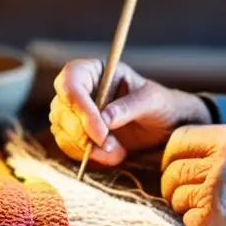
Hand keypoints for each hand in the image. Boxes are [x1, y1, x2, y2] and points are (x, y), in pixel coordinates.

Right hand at [49, 58, 211, 166]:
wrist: (164, 125)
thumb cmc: (159, 104)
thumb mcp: (151, 101)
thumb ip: (129, 107)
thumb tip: (104, 118)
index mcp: (95, 70)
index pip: (71, 80)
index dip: (80, 106)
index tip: (100, 131)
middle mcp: (79, 88)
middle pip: (61, 109)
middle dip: (84, 133)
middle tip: (111, 145)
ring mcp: (74, 111)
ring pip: (62, 130)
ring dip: (87, 147)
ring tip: (117, 151)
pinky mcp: (76, 133)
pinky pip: (68, 146)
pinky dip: (88, 156)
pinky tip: (112, 155)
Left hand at [160, 124, 225, 225]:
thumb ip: (217, 145)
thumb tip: (180, 154)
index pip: (178, 140)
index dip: (172, 156)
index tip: (176, 167)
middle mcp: (220, 158)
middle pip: (172, 170)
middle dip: (173, 184)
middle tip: (187, 193)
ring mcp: (215, 187)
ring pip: (176, 196)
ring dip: (186, 205)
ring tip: (208, 206)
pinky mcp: (213, 216)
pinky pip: (187, 219)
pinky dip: (197, 223)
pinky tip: (218, 220)